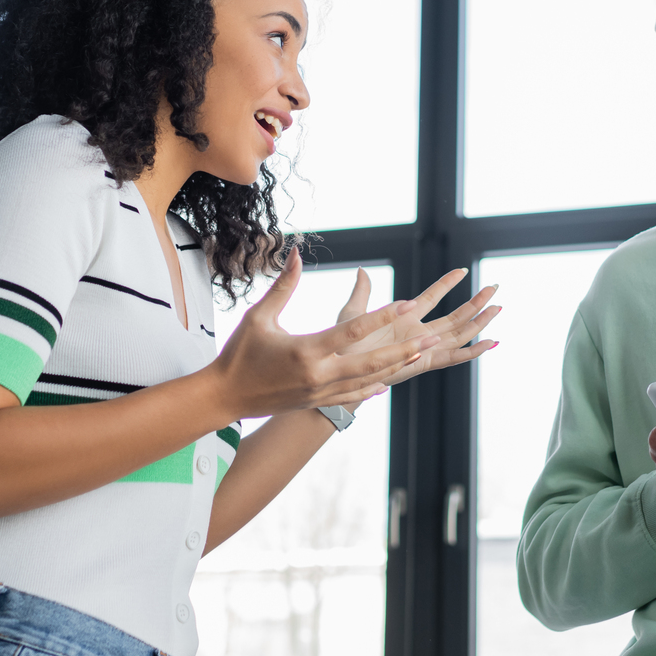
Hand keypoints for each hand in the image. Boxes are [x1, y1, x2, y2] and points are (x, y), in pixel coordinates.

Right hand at [207, 253, 443, 421]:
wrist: (224, 397)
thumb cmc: (239, 354)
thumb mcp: (258, 317)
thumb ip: (284, 286)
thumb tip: (298, 254)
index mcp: (306, 350)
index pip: (352, 330)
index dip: (382, 316)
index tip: (406, 304)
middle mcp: (318, 375)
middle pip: (370, 362)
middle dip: (402, 350)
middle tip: (430, 337)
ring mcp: (320, 392)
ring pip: (367, 381)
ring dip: (395, 367)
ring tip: (419, 354)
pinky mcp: (316, 402)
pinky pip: (352, 396)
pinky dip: (372, 388)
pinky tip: (387, 380)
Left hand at [335, 268, 499, 398]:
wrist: (339, 371)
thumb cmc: (343, 346)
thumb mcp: (353, 313)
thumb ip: (362, 292)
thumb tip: (362, 270)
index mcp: (404, 319)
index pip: (432, 297)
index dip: (446, 283)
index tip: (462, 270)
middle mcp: (418, 334)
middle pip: (455, 316)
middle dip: (476, 302)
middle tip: (495, 288)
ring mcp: (424, 348)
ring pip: (460, 334)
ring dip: (479, 322)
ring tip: (498, 308)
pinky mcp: (425, 363)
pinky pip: (454, 357)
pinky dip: (473, 351)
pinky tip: (490, 342)